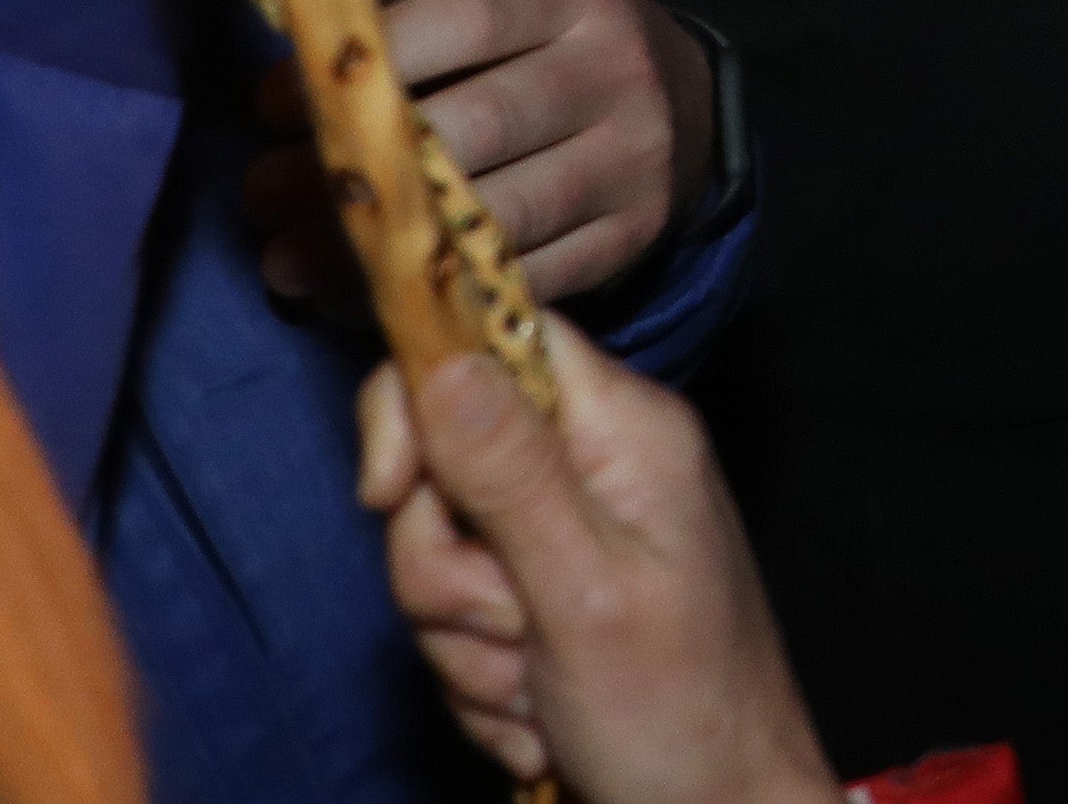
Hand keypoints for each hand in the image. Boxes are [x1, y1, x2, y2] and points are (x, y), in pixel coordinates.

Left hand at [268, 0, 718, 306]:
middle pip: (479, 125)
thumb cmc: (550, 31)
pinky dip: (432, 294)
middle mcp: (614, 70)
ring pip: (497, 215)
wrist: (683, 101)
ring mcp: (630, 161)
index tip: (269, 100)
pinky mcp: (629, 237)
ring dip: (377, 247)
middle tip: (259, 192)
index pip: (468, 18)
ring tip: (283, 259)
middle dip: (357, 165)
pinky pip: (523, 277)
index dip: (367, 58)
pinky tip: (359, 291)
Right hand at [355, 329, 840, 803]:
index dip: (420, 401)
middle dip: (450, 572)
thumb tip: (441, 357)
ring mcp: (566, 548)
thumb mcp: (584, 591)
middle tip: (519, 632)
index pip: (493, 342)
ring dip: (473, 649)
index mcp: (623, 434)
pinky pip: (459, 633)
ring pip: (439, 562)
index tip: (388, 491)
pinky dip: (487, 691)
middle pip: (444, 469)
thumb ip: (510, 475)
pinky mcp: (544, 618)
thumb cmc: (679, 714)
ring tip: (544, 693)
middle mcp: (594, 473)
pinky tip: (545, 726)